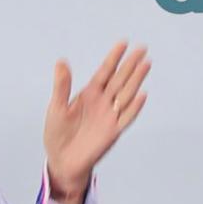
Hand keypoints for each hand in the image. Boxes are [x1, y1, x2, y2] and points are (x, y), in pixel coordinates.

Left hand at [44, 42, 150, 203]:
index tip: (123, 43)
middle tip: (142, 48)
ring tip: (145, 64)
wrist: (62, 160)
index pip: (104, 72)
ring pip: (126, 94)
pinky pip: (126, 117)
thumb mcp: (57, 108)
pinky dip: (134, 107)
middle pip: (119, 79)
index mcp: (89, 94)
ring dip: (136, 80)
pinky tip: (142, 94)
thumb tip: (61, 62)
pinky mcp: (113, 131)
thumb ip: (62, 86)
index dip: (113, 58)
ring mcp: (110, 116)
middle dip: (130, 64)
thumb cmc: (58, 133)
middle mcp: (103, 102)